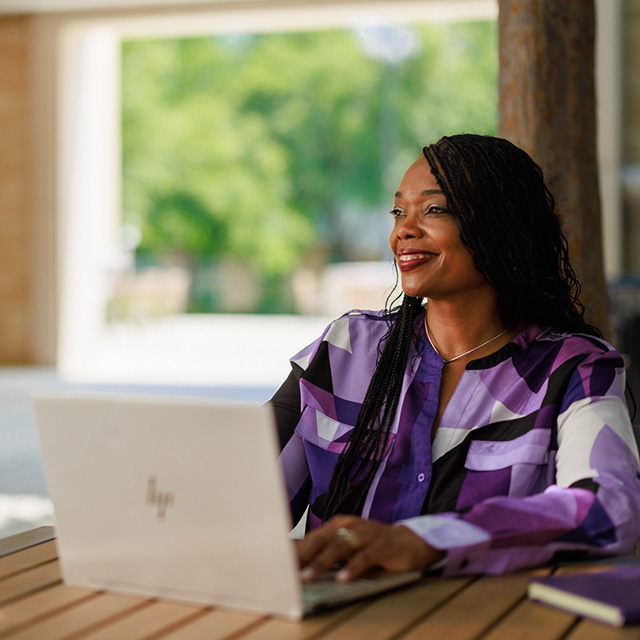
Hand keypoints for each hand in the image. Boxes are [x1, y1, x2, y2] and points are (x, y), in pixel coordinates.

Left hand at [297, 515, 444, 582]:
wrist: (409, 542)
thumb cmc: (373, 546)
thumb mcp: (349, 546)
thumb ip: (327, 550)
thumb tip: (297, 561)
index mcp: (338, 525)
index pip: (312, 538)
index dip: (295, 552)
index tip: (278, 565)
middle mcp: (350, 525)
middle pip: (320, 540)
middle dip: (301, 557)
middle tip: (285, 572)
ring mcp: (365, 535)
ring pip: (338, 547)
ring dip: (321, 563)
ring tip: (306, 577)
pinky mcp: (381, 547)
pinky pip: (364, 558)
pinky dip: (352, 568)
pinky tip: (342, 579)